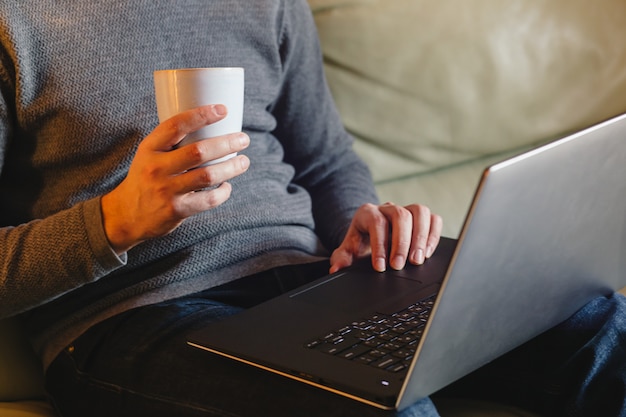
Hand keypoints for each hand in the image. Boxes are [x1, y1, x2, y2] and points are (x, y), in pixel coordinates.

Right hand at [101, 104, 250, 253]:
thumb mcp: (149, 154)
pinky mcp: (176, 210)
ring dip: (231, 167)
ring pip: (207, 176)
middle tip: (244, 139)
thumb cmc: (146, 177)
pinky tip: (227, 186)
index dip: (201, 115)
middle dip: (227, 143)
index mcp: (150, 148)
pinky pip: (208, 199)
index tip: (223, 110)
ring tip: (244, 161)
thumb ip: (172, 142)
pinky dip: (223, 192)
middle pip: (199, 151)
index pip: (176, 125)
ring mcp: (166, 190)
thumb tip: (210, 125)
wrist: (126, 215)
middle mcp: (156, 167)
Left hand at [329, 202, 441, 272]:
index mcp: (367, 213)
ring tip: (417, 260)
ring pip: (419, 211)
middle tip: (399, 266)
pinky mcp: (421, 218)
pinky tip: (426, 253)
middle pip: (400, 215)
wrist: (369, 238)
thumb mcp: (347, 252)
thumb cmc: (360, 245)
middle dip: (401, 243)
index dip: (379, 245)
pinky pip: (433, 219)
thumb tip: (336, 269)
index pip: (376, 222)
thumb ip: (341, 259)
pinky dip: (433, 235)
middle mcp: (388, 208)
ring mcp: (406, 210)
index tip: (380, 267)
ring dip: (420, 237)